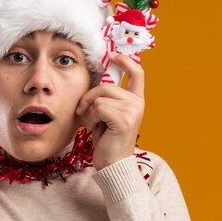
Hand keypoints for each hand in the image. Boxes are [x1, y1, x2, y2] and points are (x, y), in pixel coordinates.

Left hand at [75, 52, 144, 170]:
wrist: (113, 165)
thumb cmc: (107, 141)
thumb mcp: (107, 115)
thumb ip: (106, 98)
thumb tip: (95, 81)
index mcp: (136, 100)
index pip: (137, 72)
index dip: (124, 61)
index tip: (111, 55)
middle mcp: (138, 103)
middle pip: (106, 85)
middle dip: (89, 97)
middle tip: (83, 112)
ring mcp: (133, 110)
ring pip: (100, 96)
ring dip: (89, 110)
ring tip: (91, 123)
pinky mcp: (124, 119)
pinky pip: (98, 107)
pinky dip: (90, 118)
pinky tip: (93, 128)